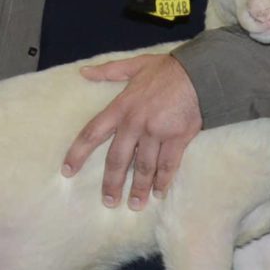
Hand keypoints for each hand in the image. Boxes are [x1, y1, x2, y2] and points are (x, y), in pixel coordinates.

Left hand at [64, 53, 202, 210]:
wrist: (202, 73)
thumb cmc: (168, 70)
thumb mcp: (134, 65)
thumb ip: (108, 71)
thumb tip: (82, 71)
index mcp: (120, 108)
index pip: (92, 133)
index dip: (78, 153)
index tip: (68, 171)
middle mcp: (134, 123)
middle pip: (117, 159)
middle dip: (112, 183)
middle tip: (108, 202)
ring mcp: (157, 133)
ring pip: (143, 167)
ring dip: (139, 188)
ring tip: (135, 204)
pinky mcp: (178, 138)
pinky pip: (168, 165)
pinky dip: (163, 180)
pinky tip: (159, 193)